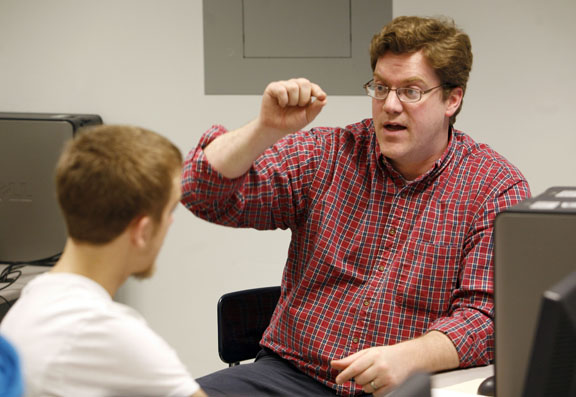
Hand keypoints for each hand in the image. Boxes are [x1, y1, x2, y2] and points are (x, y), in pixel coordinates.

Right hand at [257, 78, 326, 138]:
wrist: (276, 128)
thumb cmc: (290, 122)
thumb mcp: (306, 117)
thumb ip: (316, 108)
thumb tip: (324, 100)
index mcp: (304, 92)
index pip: (312, 87)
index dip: (317, 91)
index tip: (321, 97)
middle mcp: (294, 86)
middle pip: (304, 83)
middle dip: (303, 98)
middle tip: (298, 106)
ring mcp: (284, 86)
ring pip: (293, 87)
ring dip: (292, 101)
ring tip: (287, 106)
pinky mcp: (273, 88)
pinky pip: (282, 90)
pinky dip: (283, 100)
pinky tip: (281, 104)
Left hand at [331, 331, 459, 394]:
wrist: (407, 357)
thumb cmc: (384, 354)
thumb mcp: (367, 353)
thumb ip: (350, 359)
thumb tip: (333, 364)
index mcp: (372, 355)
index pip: (354, 368)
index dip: (344, 375)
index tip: (338, 380)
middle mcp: (380, 366)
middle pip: (359, 379)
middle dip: (358, 378)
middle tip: (365, 372)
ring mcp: (387, 376)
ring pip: (366, 388)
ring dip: (366, 384)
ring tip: (374, 375)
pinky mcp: (392, 385)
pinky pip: (375, 394)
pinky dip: (374, 390)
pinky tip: (380, 381)